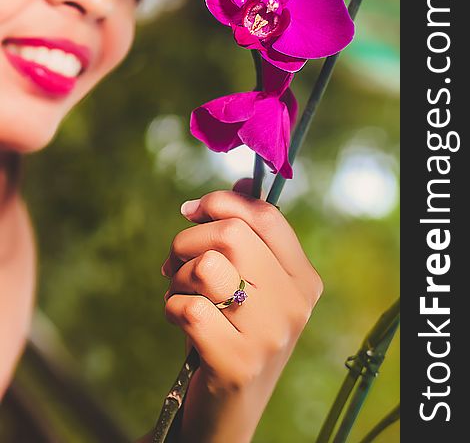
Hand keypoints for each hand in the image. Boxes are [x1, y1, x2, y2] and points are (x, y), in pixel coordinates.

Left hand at [162, 183, 322, 442]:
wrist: (228, 409)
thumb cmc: (234, 332)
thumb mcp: (251, 282)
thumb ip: (249, 233)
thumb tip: (242, 182)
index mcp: (303, 278)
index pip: (266, 215)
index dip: (221, 202)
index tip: (192, 211)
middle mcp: (295, 304)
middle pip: (230, 234)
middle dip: (187, 240)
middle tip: (176, 262)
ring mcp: (270, 335)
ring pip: (206, 267)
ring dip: (177, 277)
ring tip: (180, 293)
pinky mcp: (237, 363)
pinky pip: (186, 308)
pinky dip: (170, 308)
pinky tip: (181, 322)